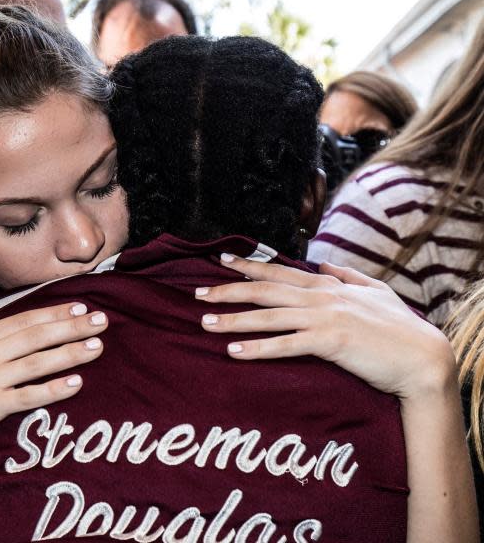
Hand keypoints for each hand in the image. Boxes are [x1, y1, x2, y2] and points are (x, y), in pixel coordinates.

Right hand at [0, 300, 106, 484]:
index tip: (79, 307)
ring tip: (97, 347)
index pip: (18, 322)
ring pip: (35, 362)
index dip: (51, 313)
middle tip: (102, 320)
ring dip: (69, 353)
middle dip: (70, 326)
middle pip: (33, 336)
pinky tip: (76, 385)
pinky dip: (52, 390)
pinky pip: (26, 397)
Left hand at [196, 254, 455, 398]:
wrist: (423, 358)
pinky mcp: (330, 343)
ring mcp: (325, 318)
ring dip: (234, 319)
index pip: (279, 272)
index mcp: (329, 285)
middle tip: (196, 292)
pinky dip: (258, 348)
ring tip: (205, 322)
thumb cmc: (399, 328)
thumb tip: (323, 264)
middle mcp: (322, 297)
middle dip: (228, 290)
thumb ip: (346, 276)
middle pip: (265, 291)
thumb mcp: (375, 291)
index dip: (248, 267)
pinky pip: (286, 345)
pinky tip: (235, 351)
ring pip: (269, 317)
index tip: (220, 262)